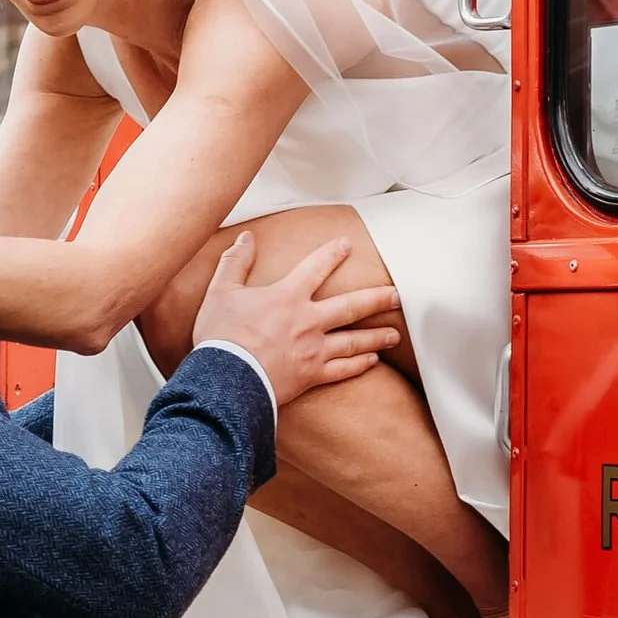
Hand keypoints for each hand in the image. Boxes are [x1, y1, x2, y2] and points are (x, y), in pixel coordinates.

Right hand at [195, 230, 398, 411]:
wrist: (225, 379)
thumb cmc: (221, 337)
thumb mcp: (220, 291)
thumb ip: (236, 261)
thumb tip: (246, 238)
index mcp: (288, 296)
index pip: (316, 267)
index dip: (333, 254)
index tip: (347, 245)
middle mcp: (308, 321)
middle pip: (351, 306)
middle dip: (377, 299)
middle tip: (396, 295)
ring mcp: (313, 350)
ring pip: (354, 341)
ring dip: (376, 336)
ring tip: (394, 333)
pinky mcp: (311, 376)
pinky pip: (342, 370)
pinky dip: (359, 365)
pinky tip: (372, 361)